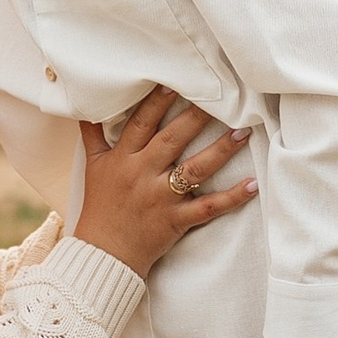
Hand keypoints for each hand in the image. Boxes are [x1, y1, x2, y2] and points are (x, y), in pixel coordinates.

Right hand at [75, 88, 254, 280]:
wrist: (103, 254)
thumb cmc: (100, 207)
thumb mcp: (92, 167)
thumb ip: (92, 134)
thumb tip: (85, 106)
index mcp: (123, 159)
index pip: (141, 124)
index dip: (157, 102)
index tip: (176, 82)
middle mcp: (143, 175)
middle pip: (172, 140)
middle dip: (196, 117)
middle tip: (220, 96)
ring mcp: (161, 198)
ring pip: (195, 170)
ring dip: (220, 151)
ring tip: (243, 132)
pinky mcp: (176, 220)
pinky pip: (208, 208)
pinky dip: (232, 198)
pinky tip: (252, 185)